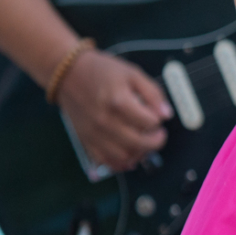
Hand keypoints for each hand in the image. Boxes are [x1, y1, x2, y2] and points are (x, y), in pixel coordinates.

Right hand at [57, 49, 171, 171]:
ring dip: (140, 154)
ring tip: (144, 143)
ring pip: (123, 157)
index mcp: (118, 101)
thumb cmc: (102, 71)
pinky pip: (105, 161)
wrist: (68, 74)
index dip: (159, 120)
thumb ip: (153, 93)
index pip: (149, 122)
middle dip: (156, 142)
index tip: (157, 116)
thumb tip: (166, 114)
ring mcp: (93, 133)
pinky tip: (130, 155)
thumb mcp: (133, 73)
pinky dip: (120, 163)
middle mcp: (105, 120)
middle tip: (158, 134)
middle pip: (138, 143)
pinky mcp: (85, 140)